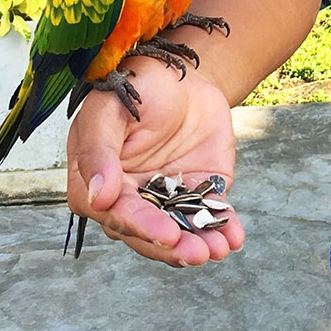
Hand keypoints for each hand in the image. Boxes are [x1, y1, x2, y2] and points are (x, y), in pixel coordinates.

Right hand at [66, 57, 243, 265]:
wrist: (184, 76)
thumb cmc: (137, 84)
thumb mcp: (110, 109)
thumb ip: (98, 150)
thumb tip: (96, 197)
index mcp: (99, 179)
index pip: (113, 213)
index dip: (138, 226)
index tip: (165, 234)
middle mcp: (129, 196)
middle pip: (146, 232)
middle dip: (172, 247)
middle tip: (197, 253)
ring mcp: (165, 198)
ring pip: (179, 232)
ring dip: (198, 245)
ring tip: (219, 249)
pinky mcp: (198, 192)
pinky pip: (210, 216)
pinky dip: (223, 229)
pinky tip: (233, 238)